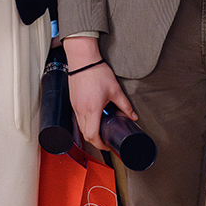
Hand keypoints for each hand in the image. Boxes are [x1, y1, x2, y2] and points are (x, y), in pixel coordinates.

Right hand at [63, 37, 134, 151]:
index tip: (107, 145)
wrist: (82, 59)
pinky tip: (93, 116)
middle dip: (95, 140)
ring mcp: (74, 105)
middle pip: (85, 134)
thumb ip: (125, 105)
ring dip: (89, 131)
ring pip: (80, 126)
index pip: (92, 136)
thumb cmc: (96, 72)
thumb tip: (133, 116)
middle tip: (105, 140)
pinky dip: (84, 121)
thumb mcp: (115, 90)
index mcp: (92, 110)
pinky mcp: (72, 100)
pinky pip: (77, 117)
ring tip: (100, 128)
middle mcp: (80, 110)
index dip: (100, 144)